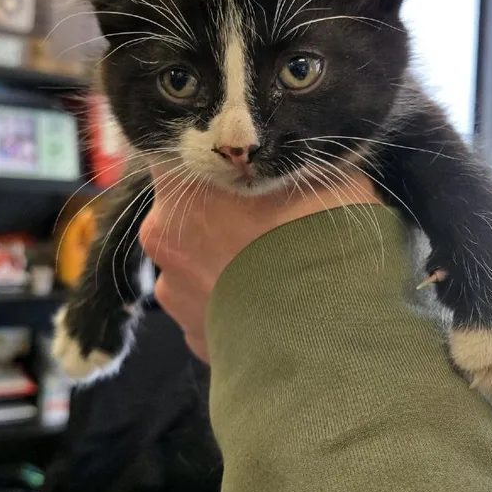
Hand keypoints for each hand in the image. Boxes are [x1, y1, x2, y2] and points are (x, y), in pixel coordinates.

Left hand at [139, 165, 380, 361]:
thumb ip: (295, 159)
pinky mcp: (194, 340)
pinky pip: (212, 308)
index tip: (241, 161)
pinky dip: (236, 303)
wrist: (328, 337)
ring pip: (198, 262)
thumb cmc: (320, 237)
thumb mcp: (329, 173)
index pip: (177, 151)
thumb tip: (295, 156)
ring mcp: (173, 294)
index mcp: (180, 187)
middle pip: (187, 209)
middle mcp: (162, 237)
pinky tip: (274, 306)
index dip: (210, 152)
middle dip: (222, 211)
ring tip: (277, 271)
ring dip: (228, 261)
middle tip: (271, 219)